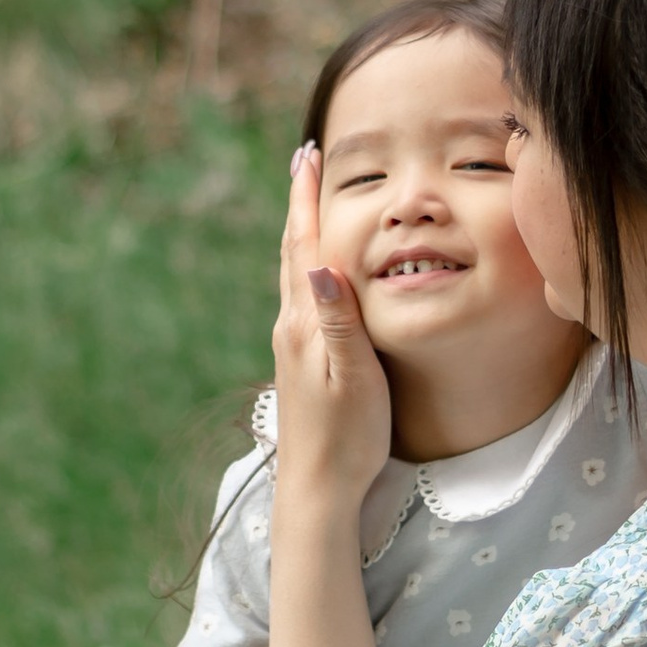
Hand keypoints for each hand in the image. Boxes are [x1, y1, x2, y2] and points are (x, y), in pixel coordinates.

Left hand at [273, 143, 393, 512]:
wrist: (316, 489)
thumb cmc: (347, 438)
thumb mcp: (355, 376)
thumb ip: (339, 319)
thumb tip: (321, 263)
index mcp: (305, 324)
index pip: (304, 247)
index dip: (306, 201)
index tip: (306, 157)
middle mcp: (291, 326)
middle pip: (292, 251)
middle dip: (299, 204)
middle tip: (304, 160)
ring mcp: (291, 344)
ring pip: (293, 273)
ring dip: (300, 232)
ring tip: (308, 202)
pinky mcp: (298, 361)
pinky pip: (300, 296)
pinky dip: (306, 264)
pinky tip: (315, 270)